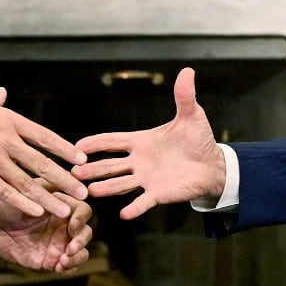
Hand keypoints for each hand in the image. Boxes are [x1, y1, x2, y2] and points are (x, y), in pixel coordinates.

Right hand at [0, 87, 85, 217]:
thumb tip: (2, 93)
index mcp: (10, 121)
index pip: (44, 136)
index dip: (64, 149)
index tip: (81, 159)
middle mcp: (7, 141)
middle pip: (42, 162)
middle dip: (65, 179)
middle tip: (83, 191)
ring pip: (28, 182)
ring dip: (49, 197)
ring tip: (66, 209)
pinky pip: (6, 192)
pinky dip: (23, 203)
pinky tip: (37, 212)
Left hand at [0, 192, 93, 272]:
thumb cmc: (8, 207)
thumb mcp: (22, 194)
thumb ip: (42, 194)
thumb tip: (64, 196)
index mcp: (62, 205)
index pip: (82, 209)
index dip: (81, 218)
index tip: (73, 225)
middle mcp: (64, 224)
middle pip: (86, 231)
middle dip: (81, 240)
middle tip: (71, 248)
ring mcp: (60, 243)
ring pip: (82, 250)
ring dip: (78, 256)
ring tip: (63, 261)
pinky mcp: (53, 259)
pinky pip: (70, 266)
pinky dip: (69, 268)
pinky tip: (58, 268)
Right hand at [72, 68, 225, 220]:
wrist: (213, 165)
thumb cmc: (199, 140)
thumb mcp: (191, 116)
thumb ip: (184, 96)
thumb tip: (188, 70)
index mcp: (141, 141)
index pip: (112, 141)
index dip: (95, 143)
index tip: (76, 145)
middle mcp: (139, 161)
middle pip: (109, 165)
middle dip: (91, 168)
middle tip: (73, 172)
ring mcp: (146, 179)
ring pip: (120, 184)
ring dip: (106, 187)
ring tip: (90, 191)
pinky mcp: (158, 194)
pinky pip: (143, 202)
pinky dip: (134, 208)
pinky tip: (123, 214)